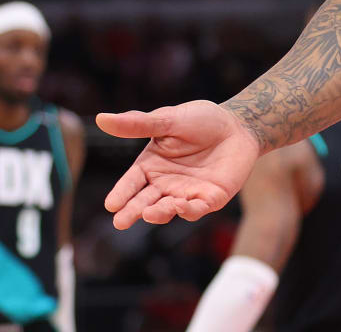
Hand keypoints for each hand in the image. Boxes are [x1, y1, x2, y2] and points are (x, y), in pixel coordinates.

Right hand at [97, 101, 260, 228]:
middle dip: (132, 212)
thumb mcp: (168, 120)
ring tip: (150, 212)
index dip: (121, 193)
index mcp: (152, 165)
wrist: (239, 124)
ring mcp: (187, 193)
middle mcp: (166, 183)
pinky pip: (197, 208)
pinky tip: (181, 206)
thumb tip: (101, 118)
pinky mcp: (210, 198)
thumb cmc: (201, 120)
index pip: (131, 182)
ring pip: (169, 209)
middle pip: (145, 201)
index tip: (111, 204)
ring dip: (159, 213)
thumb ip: (138, 124)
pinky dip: (188, 210)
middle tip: (120, 222)